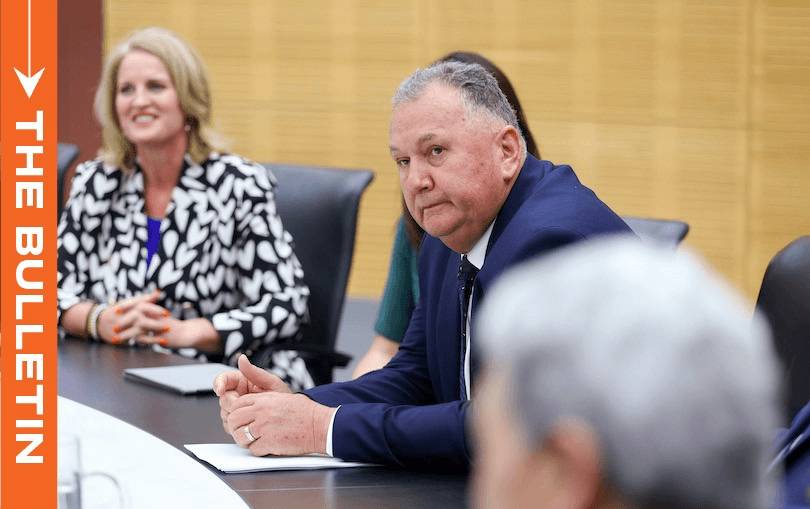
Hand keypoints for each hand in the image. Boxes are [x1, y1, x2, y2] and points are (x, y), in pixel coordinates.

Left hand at [97, 292, 220, 352]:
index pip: (138, 305)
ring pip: (138, 329)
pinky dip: (137, 341)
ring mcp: (159, 327)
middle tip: (114, 328)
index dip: (127, 307)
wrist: (189, 333)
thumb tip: (139, 312)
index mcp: (156, 310)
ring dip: (126, 334)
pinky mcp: (161, 336)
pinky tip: (130, 344)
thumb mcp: (162, 319)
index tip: (116, 311)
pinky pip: (146, 338)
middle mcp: (157, 317)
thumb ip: (151, 314)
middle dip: (123, 322)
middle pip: (135, 316)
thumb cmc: (175, 327)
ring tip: (117, 340)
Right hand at [215, 355, 291, 435]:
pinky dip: (236, 426)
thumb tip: (242, 358)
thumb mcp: (271, 382)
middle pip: (223, 398)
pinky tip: (248, 424)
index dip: (219, 384)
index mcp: (242, 380)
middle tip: (244, 406)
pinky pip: (229, 425)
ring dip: (234, 416)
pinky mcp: (238, 420)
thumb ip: (255, 372)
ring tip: (251, 415)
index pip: (223, 379)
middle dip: (231, 403)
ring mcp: (236, 407)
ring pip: (224, 412)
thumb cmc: (281, 396)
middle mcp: (236, 393)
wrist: (288, 416)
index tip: (220, 390)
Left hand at [227, 391, 334, 456]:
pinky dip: (258, 450)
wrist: (319, 425)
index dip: (235, 413)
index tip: (240, 419)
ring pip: (239, 436)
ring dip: (244, 441)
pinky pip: (253, 449)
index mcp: (264, 399)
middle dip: (236, 428)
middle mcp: (261, 411)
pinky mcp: (270, 442)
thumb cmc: (305, 412)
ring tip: (253, 441)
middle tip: (243, 432)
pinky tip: (266, 446)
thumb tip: (250, 405)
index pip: (236, 404)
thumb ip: (263, 400)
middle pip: (233, 420)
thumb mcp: (282, 397)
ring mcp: (264, 427)